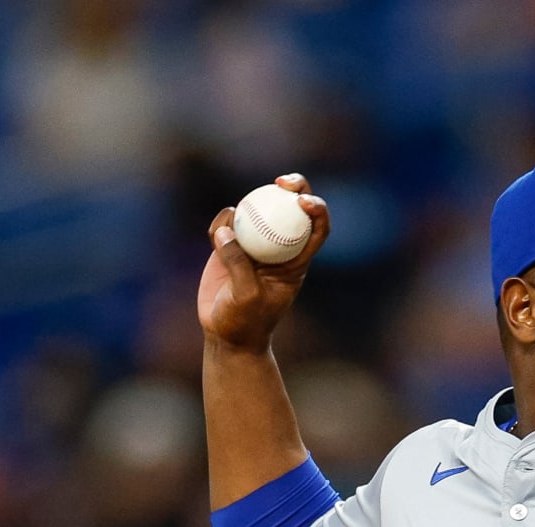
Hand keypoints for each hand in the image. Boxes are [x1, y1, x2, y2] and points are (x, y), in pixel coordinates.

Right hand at [196, 174, 329, 350]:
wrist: (226, 335)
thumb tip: (226, 230)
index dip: (317, 209)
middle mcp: (279, 248)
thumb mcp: (246, 295)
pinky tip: (217, 232)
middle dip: (294, 188)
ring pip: (258, 210)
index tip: (303, 201)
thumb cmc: (245, 321)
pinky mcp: (230, 246)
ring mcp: (255, 245)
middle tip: (281, 182)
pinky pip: (227, 223)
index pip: (317, 229)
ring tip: (233, 220)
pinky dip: (222, 221)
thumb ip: (238, 263)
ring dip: (249, 205)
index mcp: (297, 261)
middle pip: (293, 208)